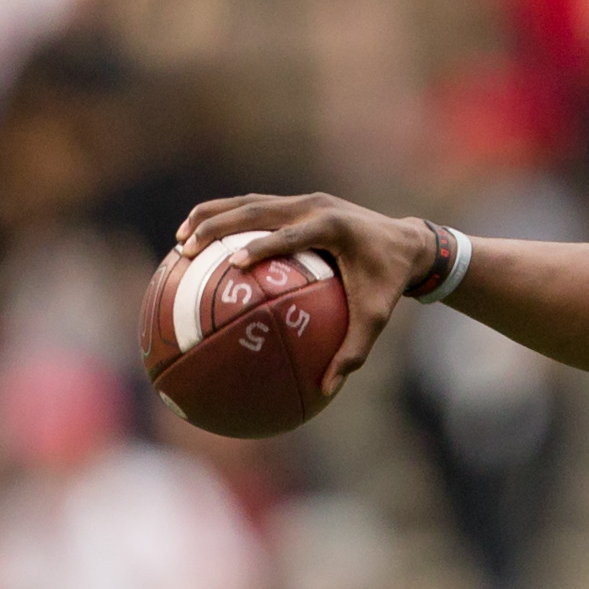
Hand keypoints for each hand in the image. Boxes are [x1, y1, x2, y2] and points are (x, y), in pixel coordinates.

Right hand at [173, 193, 430, 401]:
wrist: (408, 243)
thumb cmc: (389, 283)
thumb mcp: (377, 318)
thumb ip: (353, 350)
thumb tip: (326, 388)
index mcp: (334, 227)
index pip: (292, 235)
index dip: (263, 246)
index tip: (235, 263)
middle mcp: (315, 206)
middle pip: (257, 209)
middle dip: (218, 226)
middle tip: (187, 248)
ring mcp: (304, 199)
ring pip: (248, 202)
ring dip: (211, 216)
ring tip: (180, 239)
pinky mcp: (296, 202)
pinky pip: (254, 207)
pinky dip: (224, 217)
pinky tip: (198, 238)